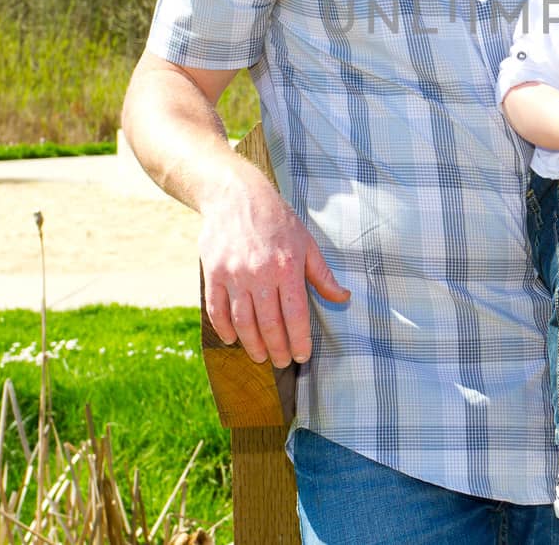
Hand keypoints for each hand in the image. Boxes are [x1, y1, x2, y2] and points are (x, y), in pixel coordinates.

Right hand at [200, 175, 351, 367]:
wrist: (236, 195)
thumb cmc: (277, 220)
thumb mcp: (306, 242)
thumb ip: (322, 275)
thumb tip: (344, 298)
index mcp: (288, 266)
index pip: (296, 314)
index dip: (300, 339)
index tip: (303, 355)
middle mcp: (261, 273)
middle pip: (270, 323)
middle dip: (278, 349)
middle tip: (283, 362)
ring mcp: (234, 274)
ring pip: (243, 321)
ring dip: (253, 344)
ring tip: (261, 356)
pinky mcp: (214, 272)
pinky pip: (217, 309)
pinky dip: (224, 328)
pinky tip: (233, 339)